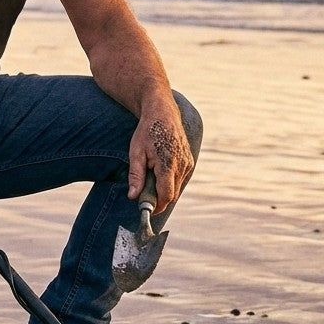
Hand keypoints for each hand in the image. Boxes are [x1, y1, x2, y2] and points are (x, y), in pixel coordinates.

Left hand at [126, 97, 193, 213]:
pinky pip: (180, 179)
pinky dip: (170, 181)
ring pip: (177, 187)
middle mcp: (182, 165)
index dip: (156, 206)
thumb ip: (135, 176)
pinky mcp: (190, 161)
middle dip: (158, 199)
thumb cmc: (147, 132)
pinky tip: (159, 171)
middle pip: (172, 194)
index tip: (146, 209)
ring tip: (150, 178)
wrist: (162, 113)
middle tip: (143, 195)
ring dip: (164, 189)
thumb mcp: (136, 152)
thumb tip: (133, 197)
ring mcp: (188, 163)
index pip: (166, 195)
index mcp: (168, 164)